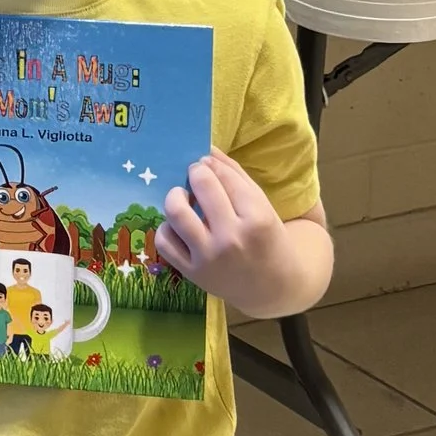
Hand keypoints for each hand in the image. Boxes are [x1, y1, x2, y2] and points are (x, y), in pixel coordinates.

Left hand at [159, 149, 326, 314]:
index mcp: (257, 218)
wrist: (272, 286)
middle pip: (202, 186)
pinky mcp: (192, 272)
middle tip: (196, 175)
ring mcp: (209, 257)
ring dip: (175, 196)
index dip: (211, 164)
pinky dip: (166, 227)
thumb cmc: (267, 238)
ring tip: (182, 196)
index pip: (224, 176)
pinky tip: (178, 224)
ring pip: (176, 211)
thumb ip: (235, 175)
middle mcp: (232, 238)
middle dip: (195, 173)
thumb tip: (207, 149)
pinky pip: (164, 240)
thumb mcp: (262, 205)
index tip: (206, 164)